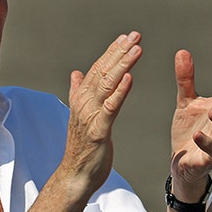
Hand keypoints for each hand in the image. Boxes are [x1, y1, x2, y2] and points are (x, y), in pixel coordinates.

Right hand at [59, 31, 142, 198]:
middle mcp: (84, 103)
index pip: (98, 69)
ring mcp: (90, 116)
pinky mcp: (99, 131)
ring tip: (136, 49)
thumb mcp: (82, 116)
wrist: (75, 176)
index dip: (112, 52)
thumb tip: (76, 73)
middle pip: (103, 72)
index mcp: (82, 99)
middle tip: (135, 35)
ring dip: (122, 65)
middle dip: (119, 52)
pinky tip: (130, 78)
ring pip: (107, 85)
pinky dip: (120, 91)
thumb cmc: (82, 148)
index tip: (126, 37)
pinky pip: (111, 108)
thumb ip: (79, 92)